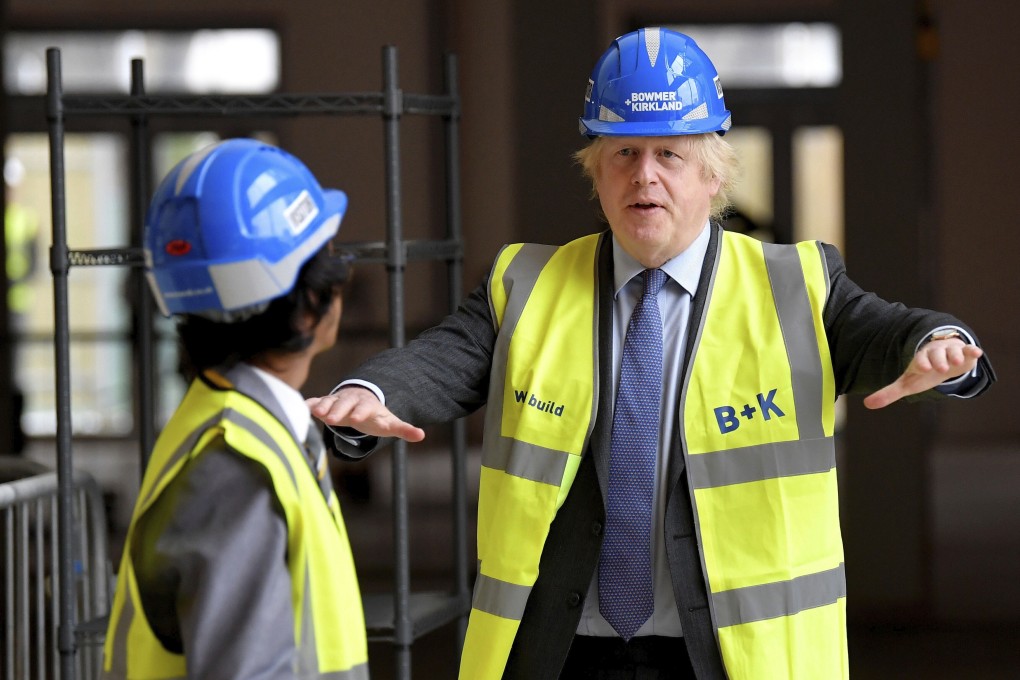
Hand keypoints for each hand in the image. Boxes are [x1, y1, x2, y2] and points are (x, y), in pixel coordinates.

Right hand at [307, 387, 424, 441]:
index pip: (366, 408)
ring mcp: (338, 401)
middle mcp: (353, 401)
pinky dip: (311, 403)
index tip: (356, 418)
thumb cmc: (375, 416)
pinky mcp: (326, 403)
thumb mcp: (389, 423)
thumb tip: (421, 435)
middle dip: (339, 410)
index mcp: (369, 406)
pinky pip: (318, 401)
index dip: (361, 412)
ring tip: (315, 413)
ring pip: (330, 401)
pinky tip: (302, 407)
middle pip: (346, 404)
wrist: (361, 401)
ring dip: (323, 406)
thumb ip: (403, 429)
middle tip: (331, 419)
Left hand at [863, 339, 982, 408]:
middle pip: (936, 354)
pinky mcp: (964, 353)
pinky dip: (971, 351)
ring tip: (956, 363)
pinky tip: (975, 352)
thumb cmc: (922, 372)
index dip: (922, 363)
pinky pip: (968, 350)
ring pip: (952, 351)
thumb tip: (867, 405)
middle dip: (938, 360)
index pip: (920, 360)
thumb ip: (889, 393)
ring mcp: (950, 352)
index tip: (923, 368)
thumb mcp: (907, 383)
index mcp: (920, 359)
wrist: (942, 357)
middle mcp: (935, 353)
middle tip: (941, 367)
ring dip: (954, 356)